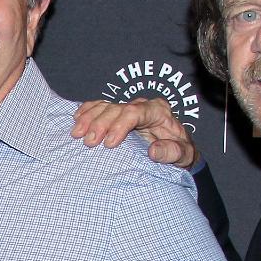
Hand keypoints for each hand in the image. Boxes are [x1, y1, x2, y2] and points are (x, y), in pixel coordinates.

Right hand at [72, 97, 199, 168]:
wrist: (177, 149)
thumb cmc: (180, 151)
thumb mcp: (183, 155)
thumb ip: (172, 152)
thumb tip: (153, 151)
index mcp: (158, 111)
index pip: (135, 112)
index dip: (120, 125)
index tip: (110, 143)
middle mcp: (141, 106)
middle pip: (116, 108)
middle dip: (100, 124)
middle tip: (89, 142)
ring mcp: (127, 108)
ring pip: (105, 106)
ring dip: (88, 118)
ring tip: (77, 134)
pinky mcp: (117, 114)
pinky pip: (99, 106)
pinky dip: (86, 111)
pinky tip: (76, 119)